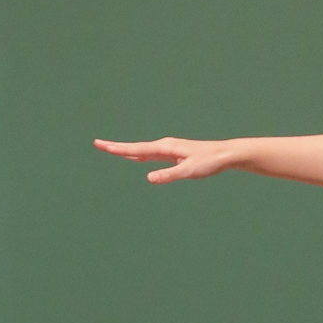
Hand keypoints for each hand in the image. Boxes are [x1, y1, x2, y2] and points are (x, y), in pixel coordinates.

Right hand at [93, 137, 234, 182]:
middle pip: (135, 147)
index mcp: (165, 148)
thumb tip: (149, 178)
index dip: (118, 149)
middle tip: (98, 144)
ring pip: (142, 150)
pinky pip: (151, 154)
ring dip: (126, 150)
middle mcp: (164, 146)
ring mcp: (169, 149)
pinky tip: (136, 156)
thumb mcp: (188, 171)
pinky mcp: (174, 154)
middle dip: (116, 147)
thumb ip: (168, 175)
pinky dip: (139, 154)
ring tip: (111, 149)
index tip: (102, 145)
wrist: (225, 154)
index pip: (137, 149)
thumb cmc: (209, 162)